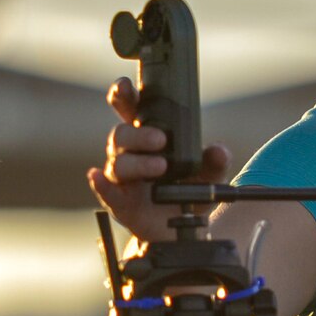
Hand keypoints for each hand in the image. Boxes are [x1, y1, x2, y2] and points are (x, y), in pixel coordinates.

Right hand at [86, 76, 230, 245]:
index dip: (123, 95)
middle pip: (120, 134)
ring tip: (160, 167)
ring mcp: (122, 178)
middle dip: (137, 134)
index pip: (130, 109)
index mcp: (147, 136)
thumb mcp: (209, 175)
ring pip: (118, 162)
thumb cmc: (189, 192)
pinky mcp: (119, 202)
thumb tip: (217, 151)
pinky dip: (101, 184)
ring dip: (137, 163)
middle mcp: (130, 153)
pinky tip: (97, 177)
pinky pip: (106, 191)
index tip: (125, 87)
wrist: (183, 228)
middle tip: (160, 139)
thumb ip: (214, 162)